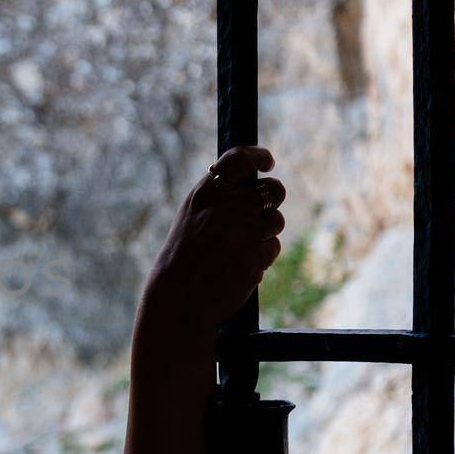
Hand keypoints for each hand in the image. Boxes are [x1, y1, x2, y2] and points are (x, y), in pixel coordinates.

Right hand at [143, 145, 285, 330]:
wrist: (177, 297)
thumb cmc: (184, 255)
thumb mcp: (191, 216)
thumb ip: (220, 197)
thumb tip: (255, 186)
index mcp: (207, 193)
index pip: (240, 159)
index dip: (258, 156)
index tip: (268, 163)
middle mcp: (227, 207)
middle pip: (273, 189)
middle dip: (272, 200)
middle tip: (259, 212)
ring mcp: (244, 232)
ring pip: (276, 220)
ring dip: (265, 232)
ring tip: (240, 247)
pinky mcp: (256, 257)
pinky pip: (272, 247)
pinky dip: (261, 255)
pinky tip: (240, 264)